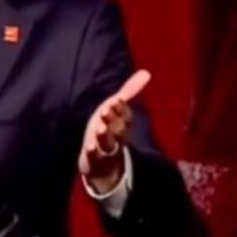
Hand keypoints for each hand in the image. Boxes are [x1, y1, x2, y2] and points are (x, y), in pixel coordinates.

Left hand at [79, 70, 150, 193]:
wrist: (102, 163)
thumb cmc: (109, 129)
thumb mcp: (116, 110)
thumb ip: (129, 91)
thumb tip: (146, 73)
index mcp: (122, 123)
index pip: (125, 116)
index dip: (121, 109)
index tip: (116, 100)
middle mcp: (116, 136)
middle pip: (118, 129)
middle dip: (113, 120)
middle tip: (105, 110)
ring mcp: (106, 149)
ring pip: (108, 143)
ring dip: (105, 135)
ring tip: (100, 128)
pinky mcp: (94, 160)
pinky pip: (95, 158)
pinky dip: (93, 153)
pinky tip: (90, 148)